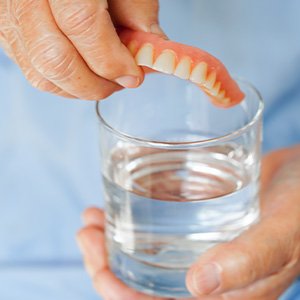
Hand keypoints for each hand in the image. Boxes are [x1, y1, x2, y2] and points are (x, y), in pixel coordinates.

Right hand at [0, 0, 161, 98]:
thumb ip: (138, 13)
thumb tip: (151, 52)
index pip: (81, 25)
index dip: (111, 60)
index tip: (133, 75)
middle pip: (56, 60)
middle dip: (97, 84)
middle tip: (121, 82)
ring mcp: (10, 18)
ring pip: (43, 74)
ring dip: (81, 88)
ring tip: (105, 79)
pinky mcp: (8, 35)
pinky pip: (34, 74)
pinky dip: (65, 85)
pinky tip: (84, 75)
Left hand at [77, 146, 299, 299]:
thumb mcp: (283, 231)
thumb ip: (252, 258)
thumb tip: (197, 286)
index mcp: (228, 293)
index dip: (123, 296)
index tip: (97, 263)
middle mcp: (209, 275)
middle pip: (144, 281)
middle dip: (106, 263)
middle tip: (86, 230)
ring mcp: (199, 246)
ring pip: (144, 253)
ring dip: (111, 239)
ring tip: (91, 217)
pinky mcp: (194, 219)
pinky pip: (155, 225)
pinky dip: (129, 216)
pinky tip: (112, 202)